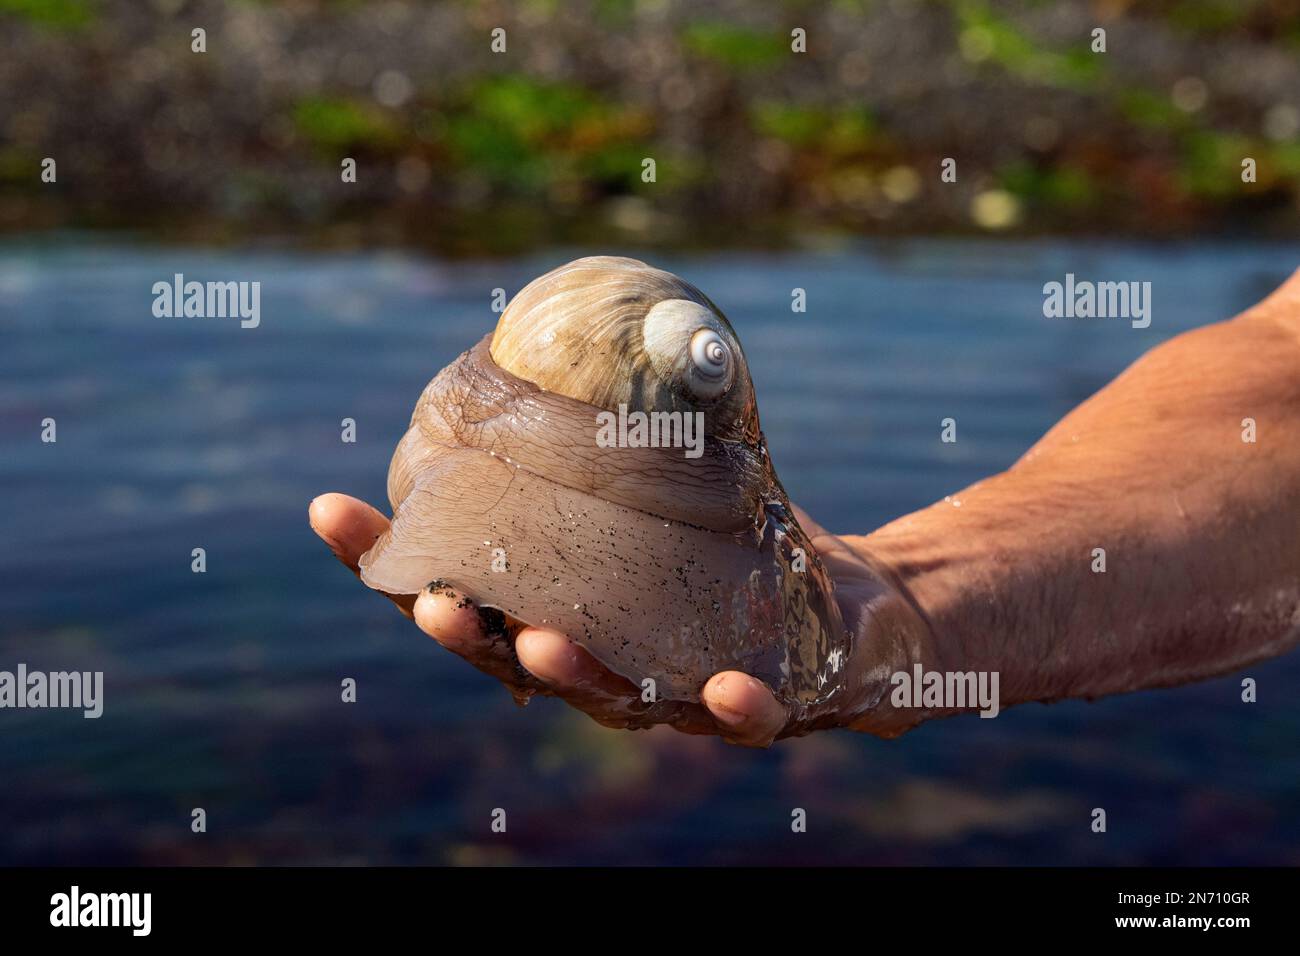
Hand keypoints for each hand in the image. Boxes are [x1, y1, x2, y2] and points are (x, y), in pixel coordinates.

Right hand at [309, 492, 933, 746]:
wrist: (848, 613)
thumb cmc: (738, 552)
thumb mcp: (676, 484)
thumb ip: (622, 436)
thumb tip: (585, 322)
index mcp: (566, 609)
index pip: (467, 590)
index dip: (394, 564)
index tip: (329, 512)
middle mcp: (606, 664)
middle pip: (519, 659)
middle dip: (471, 636)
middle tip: (433, 601)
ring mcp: (677, 696)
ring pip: (614, 697)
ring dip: (575, 671)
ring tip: (545, 638)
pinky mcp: (763, 704)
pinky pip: (744, 715)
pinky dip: (731, 706)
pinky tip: (723, 688)